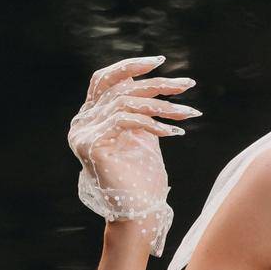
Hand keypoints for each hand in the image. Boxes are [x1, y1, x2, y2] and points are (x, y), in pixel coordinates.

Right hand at [68, 56, 198, 255]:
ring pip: (127, 103)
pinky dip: (154, 124)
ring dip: (164, 106)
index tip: (159, 61)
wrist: (139, 208)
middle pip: (120, 88)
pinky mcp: (90, 144)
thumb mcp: (145, 132)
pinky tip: (175, 132)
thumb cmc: (144, 174)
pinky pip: (126, 121)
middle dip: (158, 84)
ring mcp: (82, 133)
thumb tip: (158, 81)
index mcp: (91, 115)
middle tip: (188, 84)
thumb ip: (142, 108)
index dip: (129, 66)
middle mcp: (81, 121)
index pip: (104, 79)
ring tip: (189, 114)